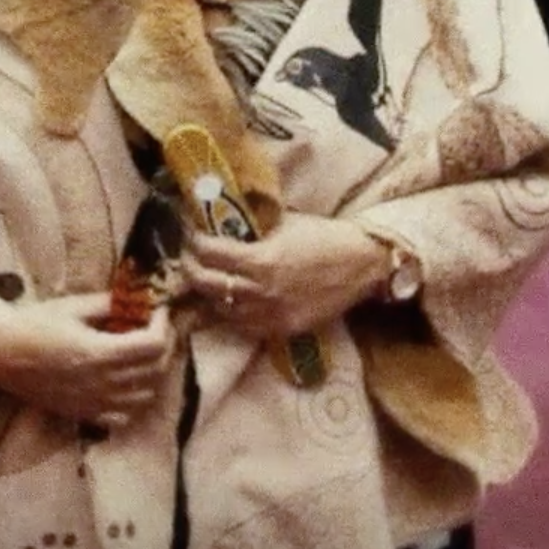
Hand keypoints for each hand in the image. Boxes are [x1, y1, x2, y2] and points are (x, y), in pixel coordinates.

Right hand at [0, 294, 174, 429]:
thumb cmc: (32, 325)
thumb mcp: (72, 307)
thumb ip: (109, 305)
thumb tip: (137, 298)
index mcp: (99, 353)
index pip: (153, 345)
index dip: (163, 325)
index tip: (158, 310)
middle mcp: (101, 383)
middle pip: (155, 370)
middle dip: (164, 345)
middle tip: (156, 327)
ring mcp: (93, 403)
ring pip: (145, 396)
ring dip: (152, 373)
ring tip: (142, 353)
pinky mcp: (82, 414)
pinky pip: (122, 417)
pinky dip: (133, 401)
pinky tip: (124, 382)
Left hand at [177, 214, 389, 340]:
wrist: (361, 265)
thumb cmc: (324, 237)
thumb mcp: (284, 222)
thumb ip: (251, 227)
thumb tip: (219, 219)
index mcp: (262, 260)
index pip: (209, 253)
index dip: (193, 241)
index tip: (190, 232)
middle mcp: (262, 291)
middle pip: (206, 284)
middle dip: (189, 268)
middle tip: (187, 256)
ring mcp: (272, 315)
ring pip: (220, 310)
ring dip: (207, 293)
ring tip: (203, 278)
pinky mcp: (283, 329)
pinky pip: (243, 327)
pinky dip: (230, 314)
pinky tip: (228, 301)